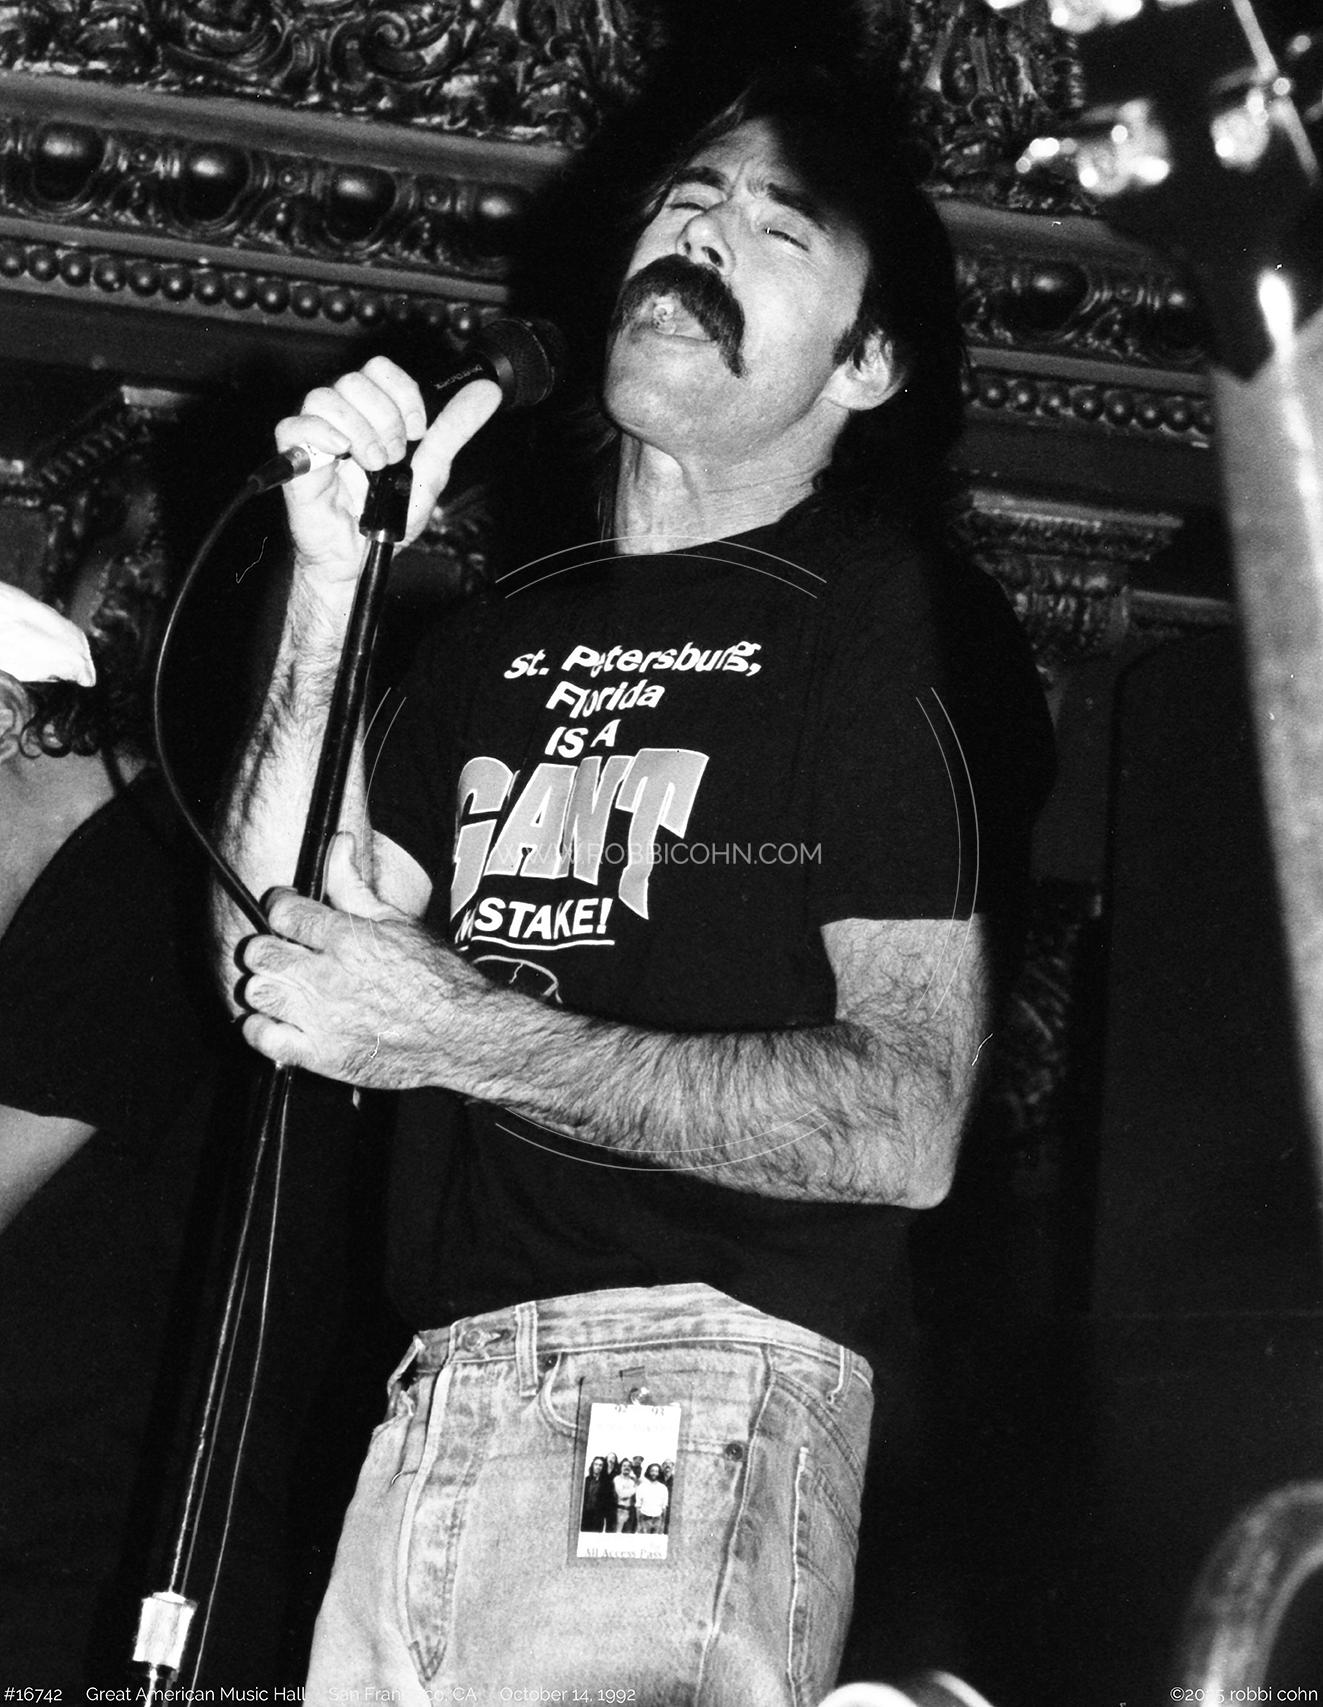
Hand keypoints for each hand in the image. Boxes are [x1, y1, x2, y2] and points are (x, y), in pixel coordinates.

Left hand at [236, 832, 483, 1087]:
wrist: (461, 1033)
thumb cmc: (437, 978)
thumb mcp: (398, 920)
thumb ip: (354, 884)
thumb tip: (338, 841)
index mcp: (348, 939)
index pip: (283, 911)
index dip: (281, 906)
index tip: (287, 911)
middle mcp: (329, 977)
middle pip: (260, 952)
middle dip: (266, 946)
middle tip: (283, 951)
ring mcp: (322, 1019)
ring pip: (256, 992)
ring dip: (264, 985)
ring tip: (283, 985)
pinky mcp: (321, 1056)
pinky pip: (263, 1038)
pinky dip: (259, 1028)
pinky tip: (278, 1020)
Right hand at [273, 360, 501, 590]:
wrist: (362, 558)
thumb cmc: (387, 519)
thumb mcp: (431, 470)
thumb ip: (454, 429)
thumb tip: (487, 392)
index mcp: (372, 415)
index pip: (379, 369)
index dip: (402, 393)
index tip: (418, 430)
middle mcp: (343, 420)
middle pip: (355, 380)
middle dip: (386, 419)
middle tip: (394, 456)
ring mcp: (317, 437)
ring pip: (325, 397)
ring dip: (360, 430)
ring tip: (373, 464)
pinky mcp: (295, 460)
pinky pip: (293, 425)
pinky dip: (321, 434)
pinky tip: (341, 453)